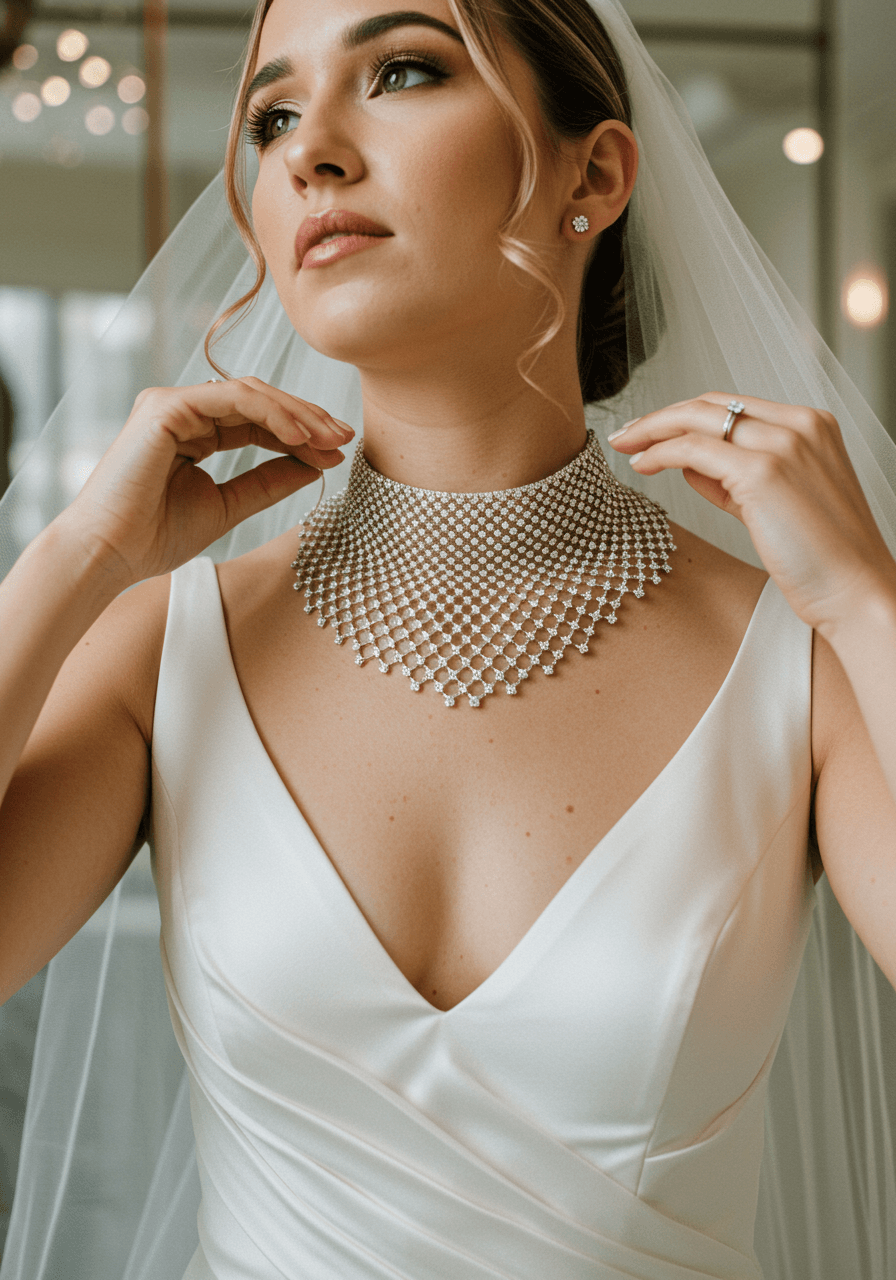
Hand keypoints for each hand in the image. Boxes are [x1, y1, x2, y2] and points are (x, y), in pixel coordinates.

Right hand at [56, 376, 352, 586]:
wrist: (111, 554)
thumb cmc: (155, 537)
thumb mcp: (228, 506)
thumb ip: (267, 483)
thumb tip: (314, 466)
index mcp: (194, 433)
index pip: (258, 421)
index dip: (301, 433)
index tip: (338, 453)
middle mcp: (183, 411)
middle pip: (259, 401)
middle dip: (307, 418)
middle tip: (344, 438)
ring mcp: (172, 403)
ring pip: (250, 393)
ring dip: (296, 413)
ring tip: (329, 439)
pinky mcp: (165, 406)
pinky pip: (231, 398)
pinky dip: (270, 413)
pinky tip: (298, 436)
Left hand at [608, 392, 895, 635]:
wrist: (856, 591)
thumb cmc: (822, 558)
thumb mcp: (777, 504)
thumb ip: (736, 480)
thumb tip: (690, 466)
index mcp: (810, 425)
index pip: (733, 405)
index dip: (685, 416)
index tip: (651, 431)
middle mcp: (799, 425)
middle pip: (711, 404)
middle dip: (660, 417)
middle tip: (626, 434)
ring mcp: (782, 444)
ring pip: (698, 420)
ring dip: (653, 431)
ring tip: (626, 447)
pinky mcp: (763, 472)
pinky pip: (695, 450)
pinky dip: (662, 453)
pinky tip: (643, 466)